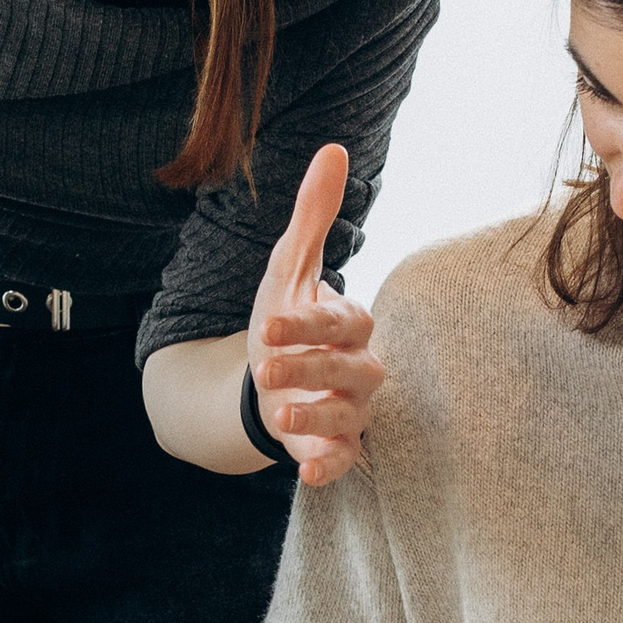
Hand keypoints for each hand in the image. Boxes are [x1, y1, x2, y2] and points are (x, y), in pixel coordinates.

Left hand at [247, 144, 381, 488]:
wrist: (265, 383)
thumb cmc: (286, 323)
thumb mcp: (289, 270)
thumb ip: (313, 217)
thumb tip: (333, 149)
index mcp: (350, 323)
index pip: (338, 321)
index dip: (306, 324)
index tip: (267, 325)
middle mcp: (358, 368)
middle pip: (349, 369)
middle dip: (309, 368)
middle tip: (263, 369)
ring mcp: (349, 410)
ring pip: (347, 417)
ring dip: (316, 418)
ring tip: (277, 413)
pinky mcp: (337, 448)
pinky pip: (345, 462)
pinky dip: (329, 469)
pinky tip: (306, 474)